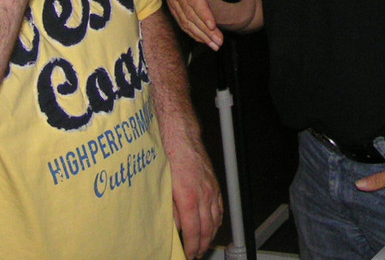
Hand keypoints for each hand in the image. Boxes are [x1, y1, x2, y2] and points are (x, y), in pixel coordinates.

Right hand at [159, 0, 243, 49]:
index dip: (203, 14)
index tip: (213, 26)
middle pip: (190, 14)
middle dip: (205, 30)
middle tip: (219, 42)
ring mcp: (172, 0)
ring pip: (185, 21)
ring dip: (199, 35)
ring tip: (214, 45)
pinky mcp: (171, 7)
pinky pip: (181, 22)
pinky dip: (192, 33)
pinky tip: (203, 40)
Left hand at [168, 137, 222, 257]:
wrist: (181, 136)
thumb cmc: (170, 156)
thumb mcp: (164, 187)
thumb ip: (170, 210)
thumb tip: (173, 226)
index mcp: (189, 198)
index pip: (193, 231)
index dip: (192, 246)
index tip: (189, 254)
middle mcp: (204, 195)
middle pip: (207, 228)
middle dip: (202, 245)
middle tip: (196, 254)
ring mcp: (212, 189)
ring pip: (216, 219)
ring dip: (211, 235)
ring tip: (205, 244)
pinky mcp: (215, 183)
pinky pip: (220, 206)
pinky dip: (218, 219)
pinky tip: (214, 224)